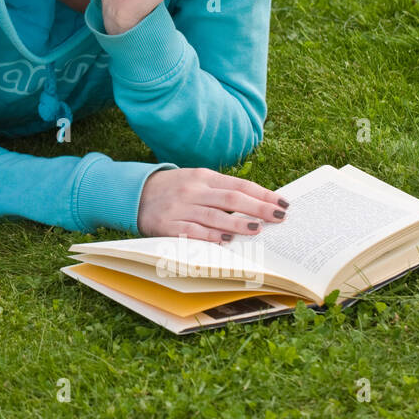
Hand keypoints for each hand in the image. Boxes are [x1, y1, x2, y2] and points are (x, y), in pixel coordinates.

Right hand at [136, 167, 288, 241]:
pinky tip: (225, 241)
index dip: (263, 194)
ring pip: (214, 216)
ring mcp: (180, 207)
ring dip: (237, 224)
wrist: (135, 193)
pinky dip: (209, 237)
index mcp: (204, 177)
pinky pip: (192, 232)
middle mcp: (193, 190)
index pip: (239, 185)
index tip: (282, 203)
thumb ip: (222, 190)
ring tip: (257, 229)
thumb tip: (257, 205)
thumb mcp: (197, 180)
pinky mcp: (168, 224)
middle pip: (231, 199)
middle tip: (279, 217)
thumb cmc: (175, 189)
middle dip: (258, 208)